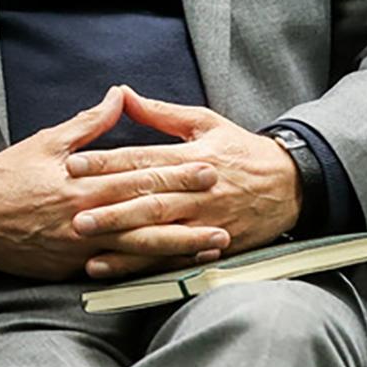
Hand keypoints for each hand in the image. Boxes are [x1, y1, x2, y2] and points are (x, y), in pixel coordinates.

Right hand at [0, 86, 230, 281]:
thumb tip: (118, 95)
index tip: (208, 168)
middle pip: (146, 213)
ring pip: (138, 249)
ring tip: (213, 244)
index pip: (138, 175)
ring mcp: (79, 246)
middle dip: (189, 210)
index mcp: (81, 182)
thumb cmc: (5, 174)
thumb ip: (89, 124)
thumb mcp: (46, 141)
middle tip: (226, 208)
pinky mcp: (70, 268)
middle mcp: (84, 215)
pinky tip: (172, 272)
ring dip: (179, 247)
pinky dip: (147, 272)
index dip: (176, 173)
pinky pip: (116, 272)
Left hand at [63, 87, 300, 278]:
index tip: (73, 166)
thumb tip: (122, 94)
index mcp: (193, 157)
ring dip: (125, 244)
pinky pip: (177, 259)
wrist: (294, 185)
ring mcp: (208, 222)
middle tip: (75, 216)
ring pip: (161, 234)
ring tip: (90, 249)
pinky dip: (148, 267)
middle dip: (111, 210)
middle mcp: (199, 191)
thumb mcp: (205, 123)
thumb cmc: (242, 151)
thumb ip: (161, 112)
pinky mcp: (216, 246)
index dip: (107, 163)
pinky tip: (122, 271)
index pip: (143, 159)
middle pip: (149, 200)